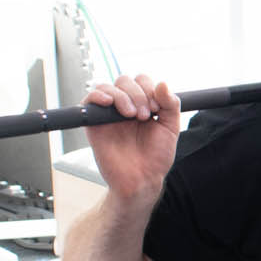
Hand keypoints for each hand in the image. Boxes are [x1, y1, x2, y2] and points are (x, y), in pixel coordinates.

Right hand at [84, 73, 179, 200]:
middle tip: (145, 115)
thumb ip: (171, 104)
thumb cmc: (156, 157)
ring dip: (122, 96)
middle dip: (138, 93)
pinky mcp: (94, 124)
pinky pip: (89, 100)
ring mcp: (108, 114)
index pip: (141, 80)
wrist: (142, 179)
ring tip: (132, 115)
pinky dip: (98, 95)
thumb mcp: (170, 128)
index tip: (157, 109)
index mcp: (142, 104)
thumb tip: (163, 83)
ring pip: (108, 87)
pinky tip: (109, 103)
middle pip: (124, 80)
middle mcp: (124, 106)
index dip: (149, 88)